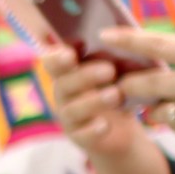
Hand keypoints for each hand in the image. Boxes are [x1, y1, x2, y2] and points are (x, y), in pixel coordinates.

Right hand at [39, 45, 150, 161]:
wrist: (121, 130)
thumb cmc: (118, 88)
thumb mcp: (117, 69)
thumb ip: (112, 54)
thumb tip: (122, 36)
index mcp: (68, 72)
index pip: (52, 61)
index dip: (57, 57)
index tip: (72, 52)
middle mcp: (63, 93)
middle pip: (63, 84)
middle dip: (85, 76)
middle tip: (109, 70)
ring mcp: (69, 117)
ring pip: (73, 109)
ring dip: (93, 101)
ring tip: (116, 95)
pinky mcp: (79, 138)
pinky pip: (81, 135)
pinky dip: (92, 130)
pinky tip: (105, 125)